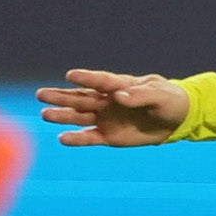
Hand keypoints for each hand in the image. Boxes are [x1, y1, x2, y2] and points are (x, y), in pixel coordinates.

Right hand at [36, 69, 190, 146]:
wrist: (175, 119)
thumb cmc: (168, 100)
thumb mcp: (159, 96)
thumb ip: (139, 96)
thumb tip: (118, 97)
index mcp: (119, 85)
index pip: (100, 81)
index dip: (86, 78)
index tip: (70, 75)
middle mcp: (106, 101)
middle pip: (80, 97)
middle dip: (61, 96)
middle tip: (40, 95)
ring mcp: (105, 118)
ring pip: (79, 116)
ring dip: (62, 116)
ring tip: (44, 114)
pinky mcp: (108, 136)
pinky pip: (89, 137)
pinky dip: (76, 139)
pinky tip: (62, 138)